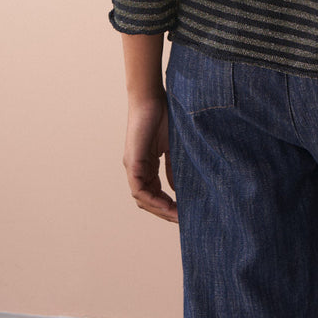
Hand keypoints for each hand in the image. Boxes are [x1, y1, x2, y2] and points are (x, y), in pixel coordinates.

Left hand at [122, 93, 177, 222]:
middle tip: (182, 221)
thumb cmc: (164, 115)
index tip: (184, 213)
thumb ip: (174, 167)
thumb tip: (177, 189)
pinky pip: (139, 189)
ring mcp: (133, 167)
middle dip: (165, 212)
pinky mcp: (132, 162)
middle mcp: (137, 169)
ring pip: (142, 198)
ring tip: (177, 216)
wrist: (152, 97)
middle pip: (147, 200)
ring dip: (159, 209)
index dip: (168, 205)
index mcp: (146, 165)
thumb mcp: (173, 146)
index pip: (155, 193)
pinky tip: (167, 204)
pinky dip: (152, 200)